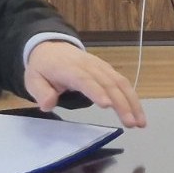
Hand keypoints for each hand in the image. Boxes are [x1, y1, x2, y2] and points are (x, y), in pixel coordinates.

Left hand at [25, 41, 146, 127]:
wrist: (52, 48)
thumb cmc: (43, 68)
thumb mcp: (33, 79)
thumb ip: (40, 92)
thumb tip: (48, 104)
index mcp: (69, 68)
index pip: (84, 79)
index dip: (96, 91)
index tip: (107, 105)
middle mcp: (89, 66)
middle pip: (108, 83)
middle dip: (122, 103)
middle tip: (131, 123)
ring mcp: (100, 67)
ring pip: (120, 83)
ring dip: (132, 102)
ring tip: (141, 123)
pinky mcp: (107, 70)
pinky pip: (123, 83)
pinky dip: (132, 98)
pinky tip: (138, 113)